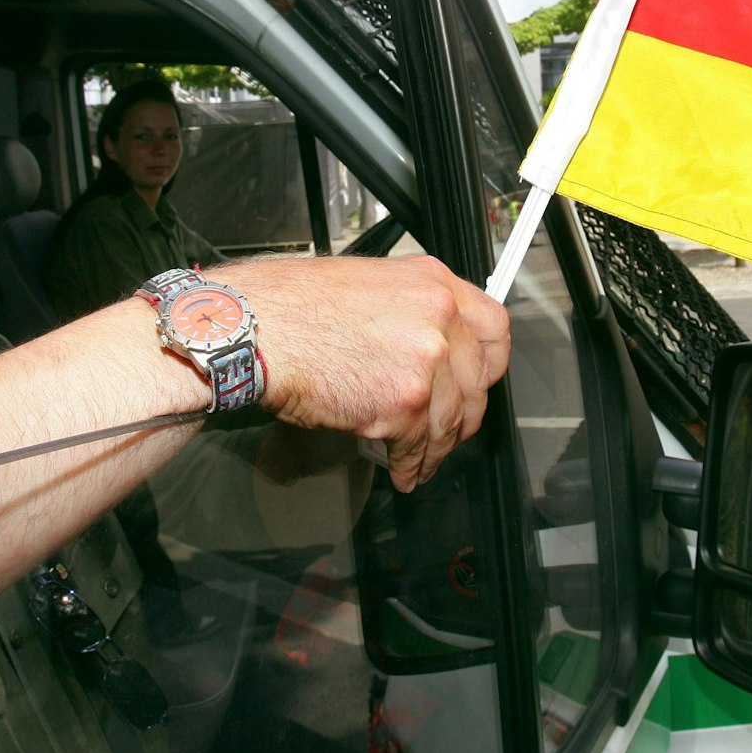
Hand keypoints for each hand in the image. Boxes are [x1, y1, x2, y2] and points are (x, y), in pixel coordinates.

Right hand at [217, 255, 509, 491]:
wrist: (257, 328)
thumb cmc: (292, 306)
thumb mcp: (368, 284)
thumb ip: (410, 310)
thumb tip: (427, 344)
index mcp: (432, 282)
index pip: (494, 327)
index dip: (488, 364)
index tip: (480, 381)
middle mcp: (439, 316)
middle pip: (478, 380)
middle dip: (464, 414)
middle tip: (450, 430)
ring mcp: (427, 358)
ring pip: (451, 419)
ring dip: (436, 448)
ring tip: (420, 461)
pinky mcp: (407, 401)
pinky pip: (420, 445)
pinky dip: (412, 464)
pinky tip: (403, 470)